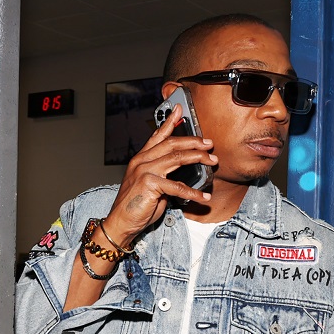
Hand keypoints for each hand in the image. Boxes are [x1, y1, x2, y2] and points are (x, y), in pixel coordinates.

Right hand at [102, 106, 217, 246]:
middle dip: (193, 141)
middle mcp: (141, 161)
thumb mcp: (149, 186)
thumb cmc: (135, 206)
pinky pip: (177, 186)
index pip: (157, 136)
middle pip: (171, 144)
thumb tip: (180, 174)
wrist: (120, 223)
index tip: (180, 110)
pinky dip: (193, 193)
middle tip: (209, 144)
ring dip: (198, 158)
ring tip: (212, 161)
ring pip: (177, 158)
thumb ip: (162, 176)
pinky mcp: (150, 184)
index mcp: (140, 159)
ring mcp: (144, 171)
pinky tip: (204, 197)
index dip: (169, 122)